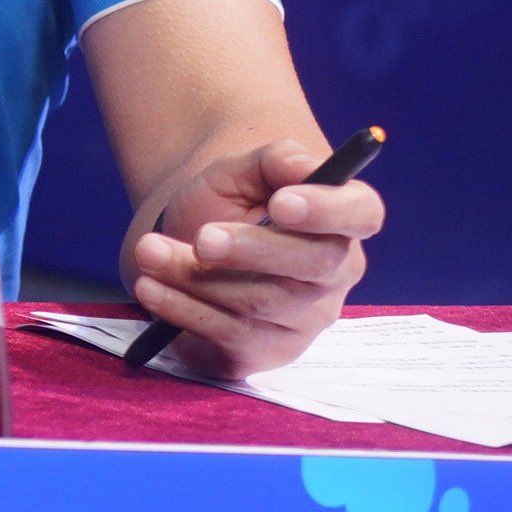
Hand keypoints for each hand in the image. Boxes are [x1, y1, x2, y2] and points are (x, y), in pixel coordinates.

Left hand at [129, 139, 382, 377]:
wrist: (187, 235)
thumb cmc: (227, 200)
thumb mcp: (242, 169)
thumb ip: (276, 159)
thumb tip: (301, 166)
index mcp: (339, 220)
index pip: (361, 214)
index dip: (327, 210)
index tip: (281, 202)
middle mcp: (333, 275)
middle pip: (312, 266)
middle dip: (251, 250)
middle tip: (202, 238)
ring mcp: (303, 320)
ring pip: (260, 304)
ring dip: (197, 277)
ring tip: (150, 251)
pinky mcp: (265, 352)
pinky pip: (230, 338)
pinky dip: (184, 311)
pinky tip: (152, 287)